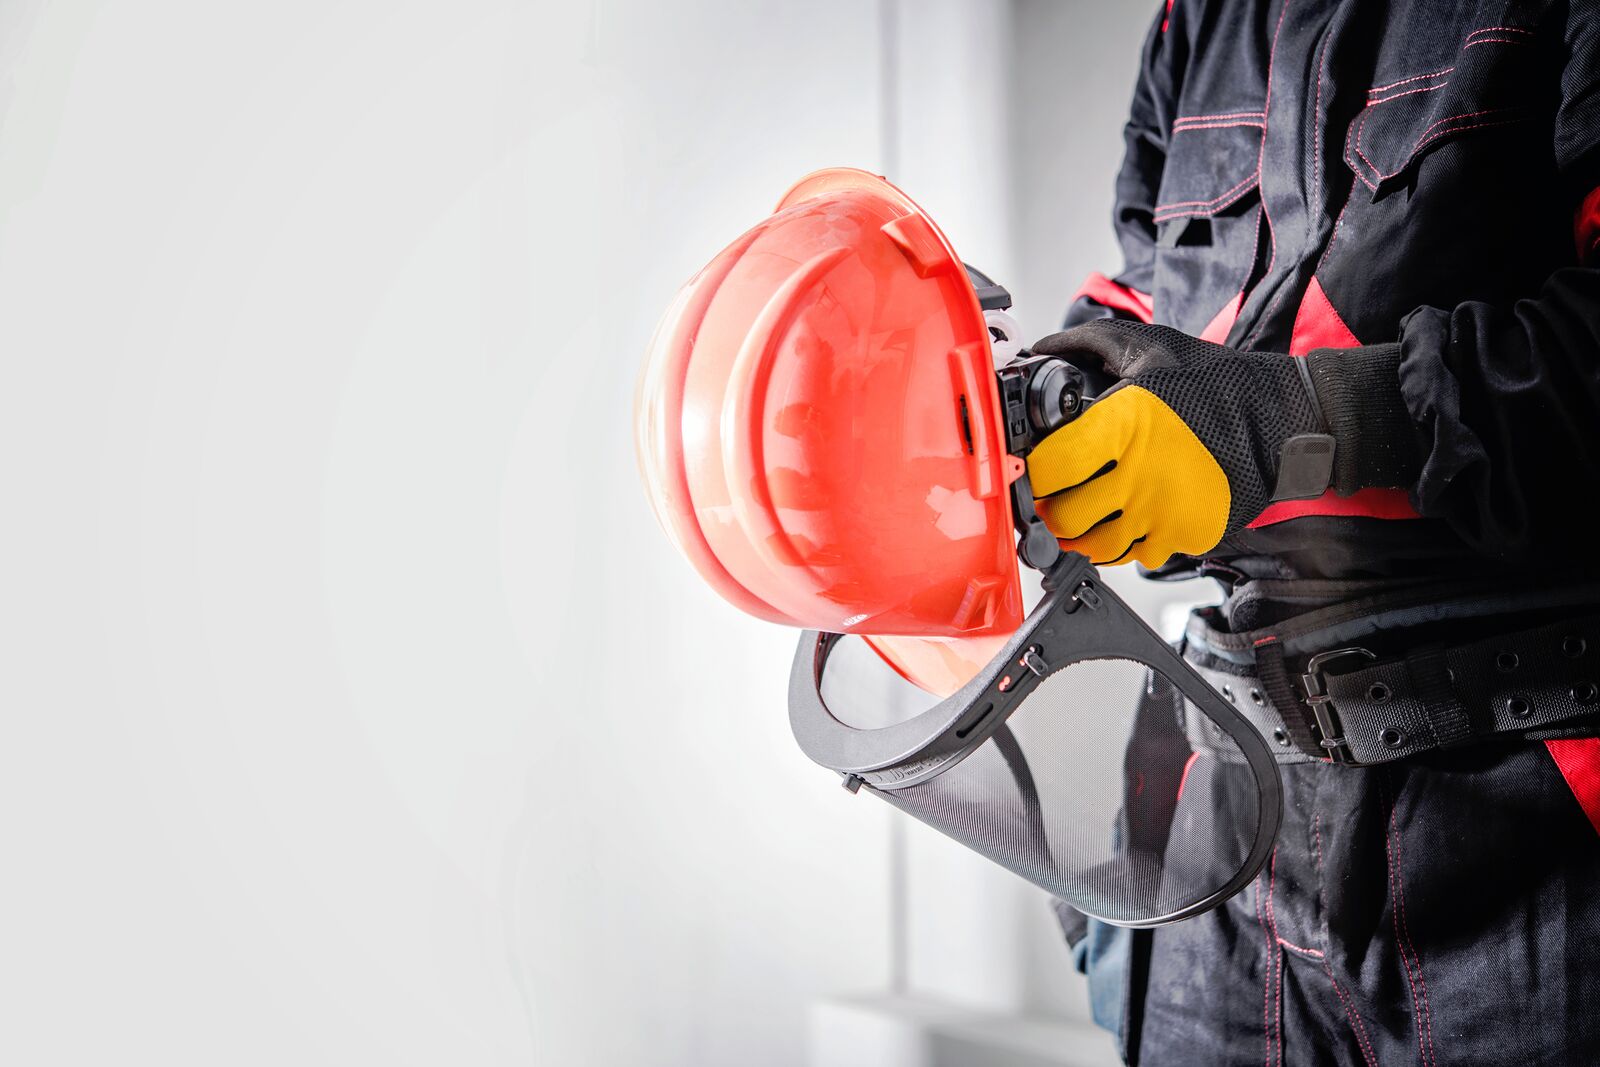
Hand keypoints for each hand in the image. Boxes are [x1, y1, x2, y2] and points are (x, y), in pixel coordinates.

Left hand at [1024, 320, 1415, 566]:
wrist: (1285, 420)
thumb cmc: (1218, 384)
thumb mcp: (1152, 346)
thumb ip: (1089, 342)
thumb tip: (1043, 348)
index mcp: (1122, 427)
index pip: (1048, 470)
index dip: (1033, 471)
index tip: (1035, 467)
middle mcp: (1139, 476)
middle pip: (1064, 518)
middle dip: (1051, 508)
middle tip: (1055, 496)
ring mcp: (1163, 513)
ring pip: (1095, 547)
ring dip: (1083, 533)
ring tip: (1087, 512)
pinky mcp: (1186, 537)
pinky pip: (1135, 556)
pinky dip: (1125, 543)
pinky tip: (1128, 518)